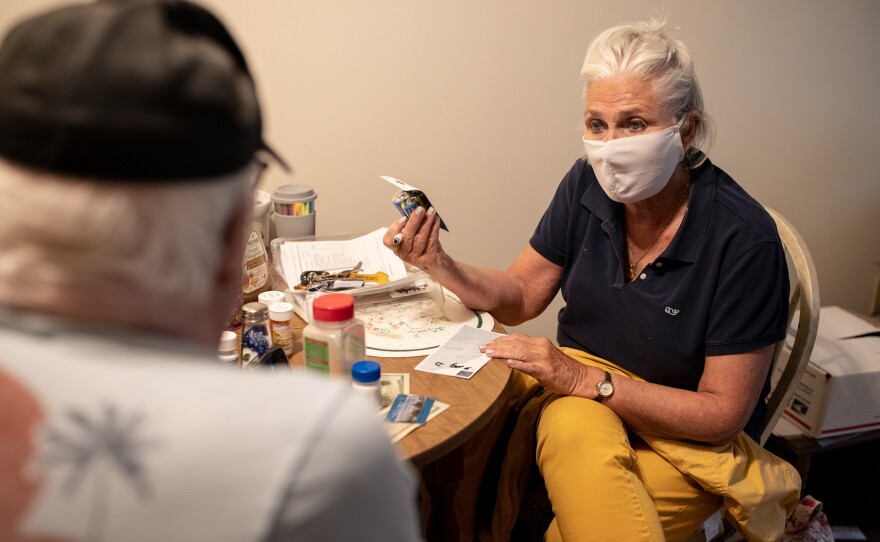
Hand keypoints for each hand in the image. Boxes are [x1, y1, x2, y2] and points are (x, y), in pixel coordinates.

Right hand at [383, 206, 445, 271]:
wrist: (438, 264)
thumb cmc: (425, 247)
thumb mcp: (415, 237)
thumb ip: (412, 226)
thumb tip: (415, 209)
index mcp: (398, 248)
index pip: (388, 241)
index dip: (394, 229)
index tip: (403, 218)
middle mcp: (405, 254)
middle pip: (407, 237)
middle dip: (414, 221)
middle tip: (420, 209)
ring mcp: (417, 258)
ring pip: (420, 238)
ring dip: (426, 223)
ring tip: (431, 212)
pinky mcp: (429, 259)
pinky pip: (431, 241)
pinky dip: (434, 228)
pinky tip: (436, 220)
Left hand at [480, 334, 595, 396]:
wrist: (580, 378)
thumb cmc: (562, 370)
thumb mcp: (543, 357)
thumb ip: (528, 355)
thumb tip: (508, 357)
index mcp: (540, 343)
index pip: (516, 338)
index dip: (501, 340)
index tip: (488, 343)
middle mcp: (541, 347)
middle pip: (515, 343)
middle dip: (497, 345)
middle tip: (482, 348)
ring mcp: (543, 358)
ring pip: (518, 352)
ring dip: (502, 352)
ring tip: (489, 354)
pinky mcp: (545, 370)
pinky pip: (529, 366)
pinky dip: (517, 363)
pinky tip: (507, 363)